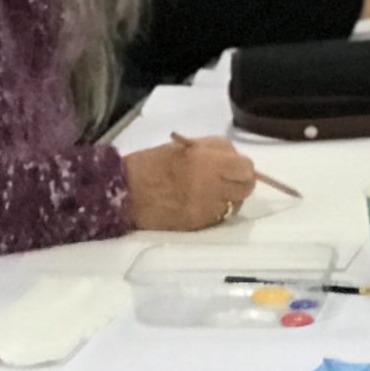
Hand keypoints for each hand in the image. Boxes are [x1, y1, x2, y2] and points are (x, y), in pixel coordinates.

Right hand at [122, 136, 258, 230]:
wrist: (123, 192)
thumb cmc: (152, 163)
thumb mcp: (187, 146)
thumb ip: (216, 150)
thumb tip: (237, 158)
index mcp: (207, 161)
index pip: (246, 168)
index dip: (243, 167)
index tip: (235, 167)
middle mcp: (211, 186)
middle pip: (245, 188)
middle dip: (240, 183)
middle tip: (228, 180)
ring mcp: (205, 208)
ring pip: (235, 205)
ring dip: (229, 198)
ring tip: (214, 192)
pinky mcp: (196, 225)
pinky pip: (218, 217)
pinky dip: (215, 211)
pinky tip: (202, 204)